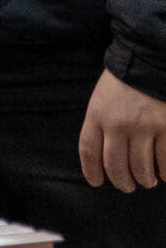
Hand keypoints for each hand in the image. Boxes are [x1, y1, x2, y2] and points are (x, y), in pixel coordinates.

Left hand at [77, 71, 165, 191]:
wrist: (151, 61)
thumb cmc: (125, 81)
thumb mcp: (102, 99)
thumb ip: (101, 124)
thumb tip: (105, 156)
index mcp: (98, 115)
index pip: (89, 151)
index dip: (91, 171)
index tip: (97, 182)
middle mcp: (118, 124)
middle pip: (116, 166)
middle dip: (122, 182)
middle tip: (128, 186)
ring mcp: (145, 127)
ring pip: (142, 167)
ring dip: (145, 179)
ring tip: (147, 181)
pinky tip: (165, 174)